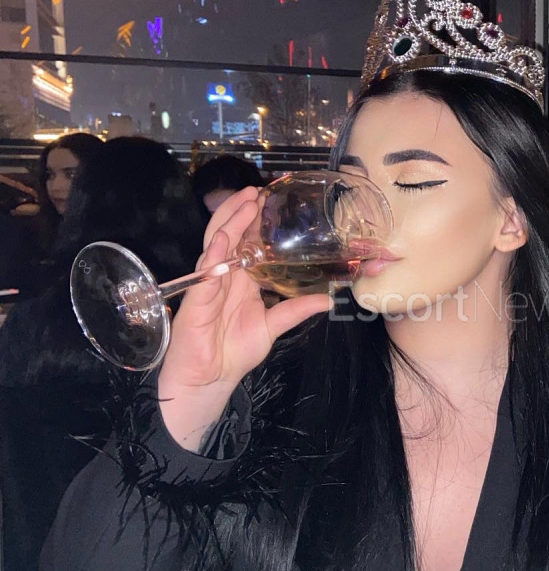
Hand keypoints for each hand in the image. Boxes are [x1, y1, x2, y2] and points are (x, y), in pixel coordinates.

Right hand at [158, 187, 331, 447]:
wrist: (209, 380)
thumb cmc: (234, 351)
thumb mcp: (273, 326)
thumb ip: (296, 309)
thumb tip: (328, 299)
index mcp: (240, 279)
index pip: (247, 242)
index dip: (256, 220)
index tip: (270, 199)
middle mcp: (223, 276)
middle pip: (230, 234)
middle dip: (241, 211)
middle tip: (257, 190)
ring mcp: (208, 284)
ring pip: (216, 245)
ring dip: (229, 222)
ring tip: (244, 202)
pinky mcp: (197, 300)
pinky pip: (206, 274)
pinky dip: (214, 255)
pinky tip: (223, 240)